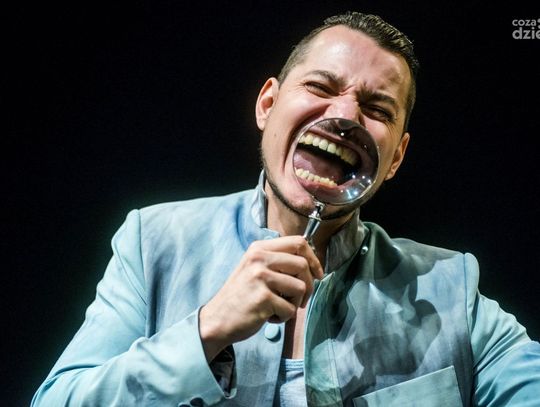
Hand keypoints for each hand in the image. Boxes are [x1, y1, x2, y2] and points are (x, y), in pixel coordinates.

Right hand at [199, 236, 323, 360]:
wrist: (217, 319)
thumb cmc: (242, 297)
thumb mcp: (255, 268)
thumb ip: (278, 261)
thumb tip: (311, 261)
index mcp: (259, 248)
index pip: (298, 242)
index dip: (314, 258)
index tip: (318, 274)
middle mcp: (259, 258)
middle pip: (303, 265)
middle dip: (309, 286)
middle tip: (300, 300)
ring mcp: (260, 277)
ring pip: (301, 288)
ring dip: (294, 304)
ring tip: (277, 308)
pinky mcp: (263, 297)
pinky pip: (290, 309)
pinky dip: (283, 317)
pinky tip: (267, 317)